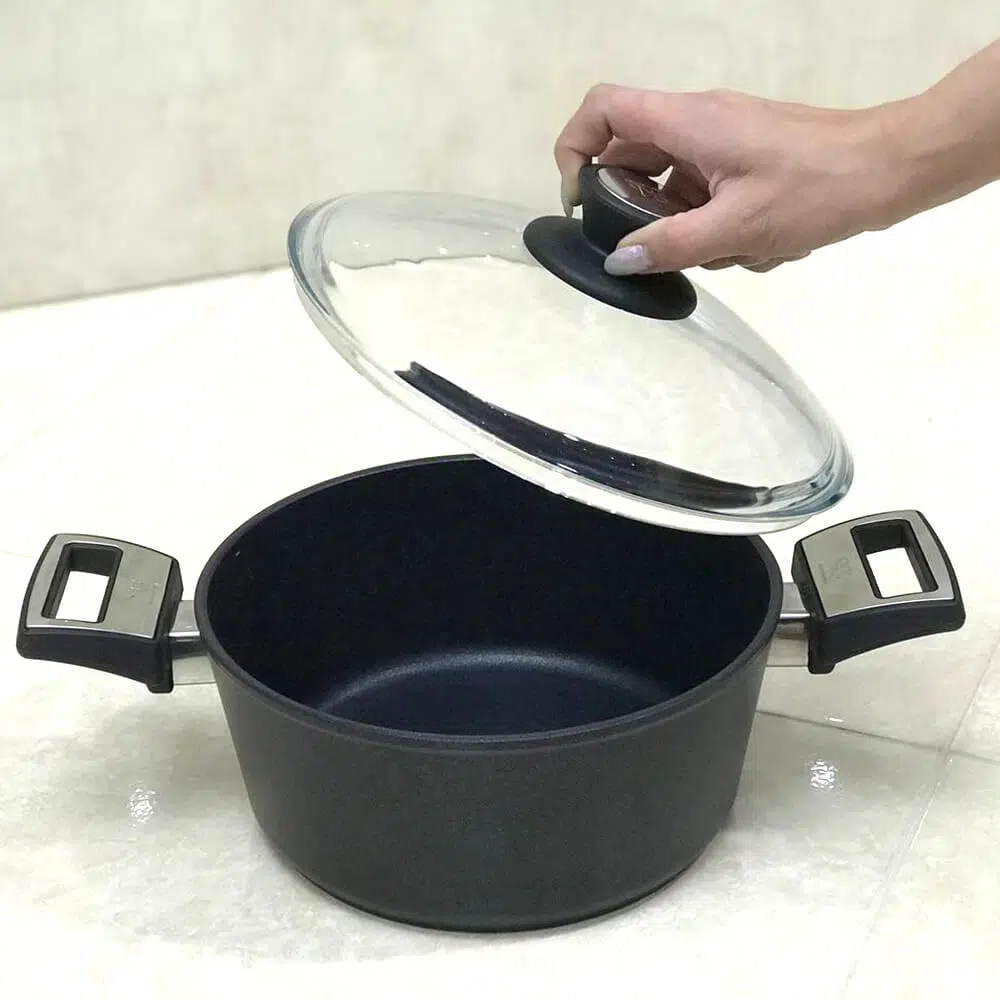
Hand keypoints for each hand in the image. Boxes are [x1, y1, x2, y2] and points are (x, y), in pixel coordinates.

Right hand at [554, 84, 900, 273]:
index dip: (575, 151)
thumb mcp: (737, 228)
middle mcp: (698, 124)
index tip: (582, 204)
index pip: (602, 110)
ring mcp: (724, 143)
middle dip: (643, 212)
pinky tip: (760, 248)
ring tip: (731, 252)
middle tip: (664, 248)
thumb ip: (670, 246)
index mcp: (687, 121)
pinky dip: (722, 228)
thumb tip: (619, 259)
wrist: (893, 170)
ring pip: (674, 187)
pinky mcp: (746, 162)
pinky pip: (709, 196)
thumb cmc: (818, 189)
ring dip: (691, 229)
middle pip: (633, 158)